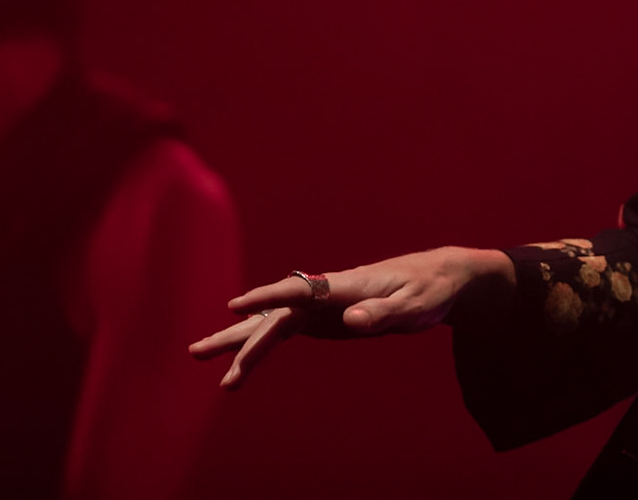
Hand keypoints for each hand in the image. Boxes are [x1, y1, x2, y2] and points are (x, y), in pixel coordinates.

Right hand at [187, 246, 509, 388]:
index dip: (269, 297)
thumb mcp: (414, 305)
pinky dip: (262, 344)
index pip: (300, 290)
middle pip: (276, 313)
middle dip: (240, 333)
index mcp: (345, 285)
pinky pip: (286, 331)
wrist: (439, 279)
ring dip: (241, 341)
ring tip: (199, 354)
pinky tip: (240, 358)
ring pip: (273, 323)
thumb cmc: (428, 290)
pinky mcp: (326, 318)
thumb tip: (350, 320)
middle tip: (198, 352)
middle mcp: (326, 293)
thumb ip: (382, 313)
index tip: (237, 306)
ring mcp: (323, 306)